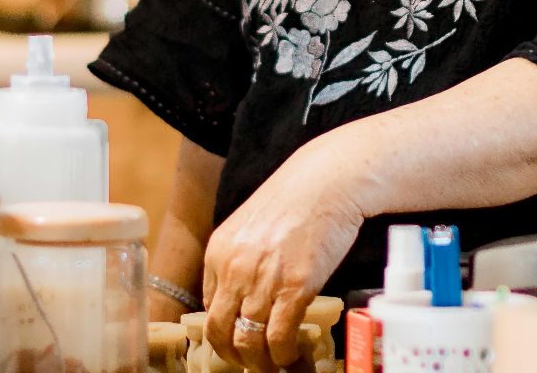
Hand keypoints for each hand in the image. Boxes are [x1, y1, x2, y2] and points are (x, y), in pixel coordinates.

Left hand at [202, 132, 367, 372]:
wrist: (327, 182)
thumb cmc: (295, 199)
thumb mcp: (251, 226)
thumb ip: (240, 259)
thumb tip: (243, 294)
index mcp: (218, 252)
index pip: (209, 306)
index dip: (224, 331)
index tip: (237, 341)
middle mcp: (233, 268)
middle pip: (220, 331)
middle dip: (233, 355)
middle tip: (250, 363)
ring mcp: (263, 279)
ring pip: (248, 341)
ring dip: (260, 362)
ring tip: (273, 366)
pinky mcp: (295, 287)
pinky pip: (279, 337)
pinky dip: (282, 355)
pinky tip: (291, 356)